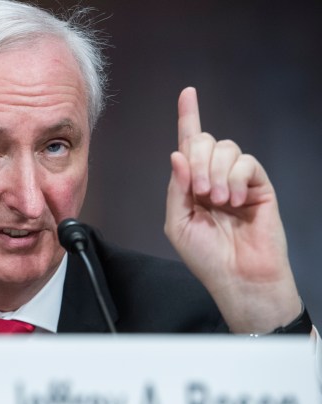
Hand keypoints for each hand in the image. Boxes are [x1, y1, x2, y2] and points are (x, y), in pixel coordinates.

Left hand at [164, 87, 300, 332]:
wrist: (239, 277)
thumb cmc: (206, 256)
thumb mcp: (179, 223)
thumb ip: (177, 188)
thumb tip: (177, 154)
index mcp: (191, 186)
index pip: (188, 146)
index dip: (188, 118)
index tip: (188, 93)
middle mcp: (213, 178)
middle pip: (205, 142)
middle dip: (198, 160)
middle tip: (200, 192)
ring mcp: (237, 181)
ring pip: (226, 148)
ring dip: (216, 172)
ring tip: (218, 201)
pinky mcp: (259, 185)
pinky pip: (247, 162)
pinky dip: (236, 178)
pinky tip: (235, 201)